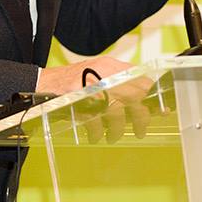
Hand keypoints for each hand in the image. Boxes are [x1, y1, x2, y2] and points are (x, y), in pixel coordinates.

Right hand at [36, 56, 152, 141]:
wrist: (40, 85)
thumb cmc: (73, 85)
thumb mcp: (98, 76)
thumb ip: (120, 83)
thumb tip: (146, 100)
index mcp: (110, 66)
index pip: (140, 77)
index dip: (151, 94)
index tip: (160, 109)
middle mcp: (102, 73)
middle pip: (133, 95)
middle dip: (139, 116)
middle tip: (140, 129)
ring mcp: (90, 86)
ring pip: (116, 111)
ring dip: (118, 128)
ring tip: (114, 135)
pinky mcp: (77, 101)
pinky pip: (96, 121)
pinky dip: (98, 132)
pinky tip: (96, 135)